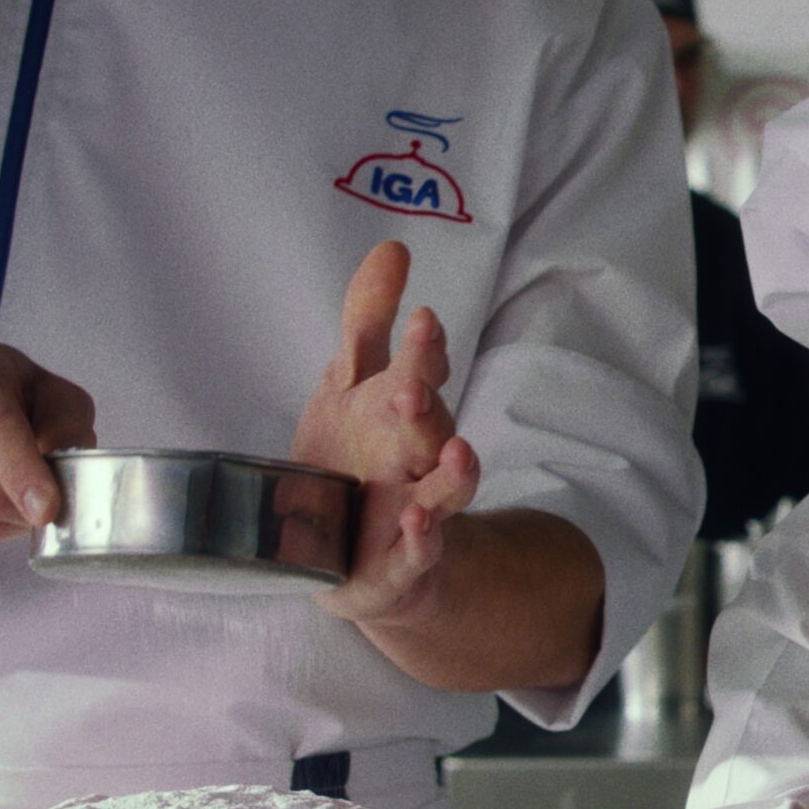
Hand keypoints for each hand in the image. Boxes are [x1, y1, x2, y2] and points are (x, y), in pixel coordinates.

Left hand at [293, 242, 480, 624]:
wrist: (358, 556)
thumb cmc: (356, 459)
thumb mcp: (351, 385)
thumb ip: (370, 320)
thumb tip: (395, 247)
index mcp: (403, 411)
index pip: (421, 373)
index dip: (424, 351)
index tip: (421, 320)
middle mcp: (417, 457)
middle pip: (432, 425)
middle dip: (428, 402)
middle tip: (414, 382)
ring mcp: (416, 508)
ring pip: (447, 489)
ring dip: (455, 473)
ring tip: (457, 451)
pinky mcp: (403, 561)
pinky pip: (420, 552)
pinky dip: (424, 539)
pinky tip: (420, 522)